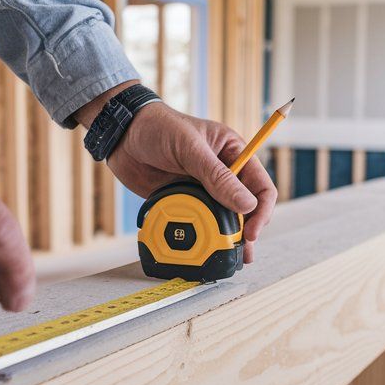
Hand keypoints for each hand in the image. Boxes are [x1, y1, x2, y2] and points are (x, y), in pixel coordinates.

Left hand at [76, 83, 276, 263]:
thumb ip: (218, 177)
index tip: (251, 231)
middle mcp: (223, 173)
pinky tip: (200, 245)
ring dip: (225, 237)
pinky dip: (201, 234)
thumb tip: (247, 205)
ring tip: (227, 256)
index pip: (261, 185)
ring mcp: (204, 189)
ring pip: (223, 219)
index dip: (261, 210)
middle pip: (246, 208)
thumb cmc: (158, 127)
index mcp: (233, 153)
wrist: (122, 135)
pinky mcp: (185, 200)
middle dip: (246, 230)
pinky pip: (198, 221)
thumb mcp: (190, 149)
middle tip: (242, 251)